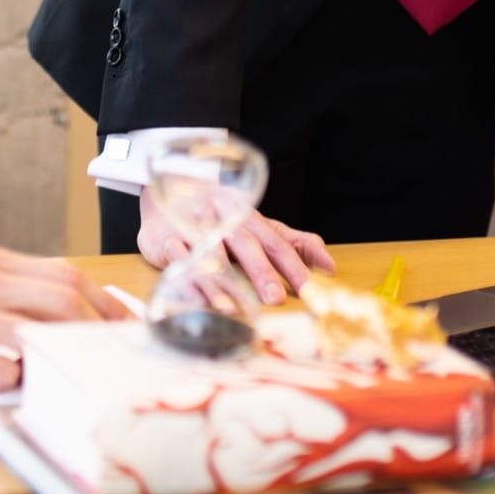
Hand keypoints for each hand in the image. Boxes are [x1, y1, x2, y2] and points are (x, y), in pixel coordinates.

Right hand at [0, 245, 117, 389]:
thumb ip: (2, 288)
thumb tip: (58, 311)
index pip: (64, 275)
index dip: (103, 302)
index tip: (126, 325)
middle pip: (63, 300)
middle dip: (98, 330)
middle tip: (116, 357)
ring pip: (38, 336)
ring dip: (62, 360)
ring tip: (78, 378)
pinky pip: (1, 372)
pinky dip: (18, 385)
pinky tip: (21, 392)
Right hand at [136, 193, 333, 305]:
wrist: (172, 185)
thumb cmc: (225, 215)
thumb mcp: (262, 225)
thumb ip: (296, 243)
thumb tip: (330, 268)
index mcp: (249, 215)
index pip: (276, 241)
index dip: (293, 265)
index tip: (309, 290)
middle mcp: (223, 218)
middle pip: (245, 244)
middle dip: (260, 271)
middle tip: (274, 299)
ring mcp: (193, 225)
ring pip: (210, 252)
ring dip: (222, 281)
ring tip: (233, 308)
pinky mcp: (165, 237)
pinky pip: (177, 258)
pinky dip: (187, 278)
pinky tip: (196, 299)